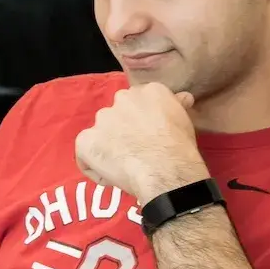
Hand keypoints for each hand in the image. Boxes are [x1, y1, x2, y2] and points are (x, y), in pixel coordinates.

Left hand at [74, 83, 209, 202]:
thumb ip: (176, 105)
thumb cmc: (180, 147)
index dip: (140, 120)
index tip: (147, 134)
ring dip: (107, 146)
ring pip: (101, 133)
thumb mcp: (184, 120)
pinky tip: (109, 177)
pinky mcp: (86, 139)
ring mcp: (101, 119)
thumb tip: (183, 97)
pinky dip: (93, 166)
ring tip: (124, 166)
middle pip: (117, 115)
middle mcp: (122, 98)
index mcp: (147, 91)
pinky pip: (84, 153)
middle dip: (122, 131)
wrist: (165, 169)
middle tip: (136, 150)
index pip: (137, 101)